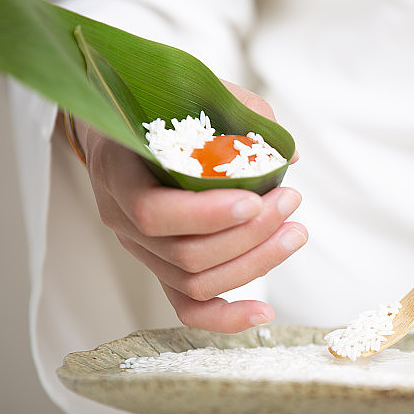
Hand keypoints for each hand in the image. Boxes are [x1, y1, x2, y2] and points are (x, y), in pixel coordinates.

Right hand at [74, 81, 306, 332]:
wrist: (123, 130)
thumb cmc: (160, 110)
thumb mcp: (191, 95)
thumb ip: (239, 117)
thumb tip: (286, 157)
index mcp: (119, 174)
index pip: (153, 213)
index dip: (207, 215)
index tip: (253, 199)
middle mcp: (122, 221)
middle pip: (186, 254)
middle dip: (250, 234)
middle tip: (290, 201)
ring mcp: (142, 251)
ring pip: (195, 282)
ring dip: (255, 262)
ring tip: (295, 231)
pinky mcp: (162, 269)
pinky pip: (189, 308)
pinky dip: (227, 318)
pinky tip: (264, 314)